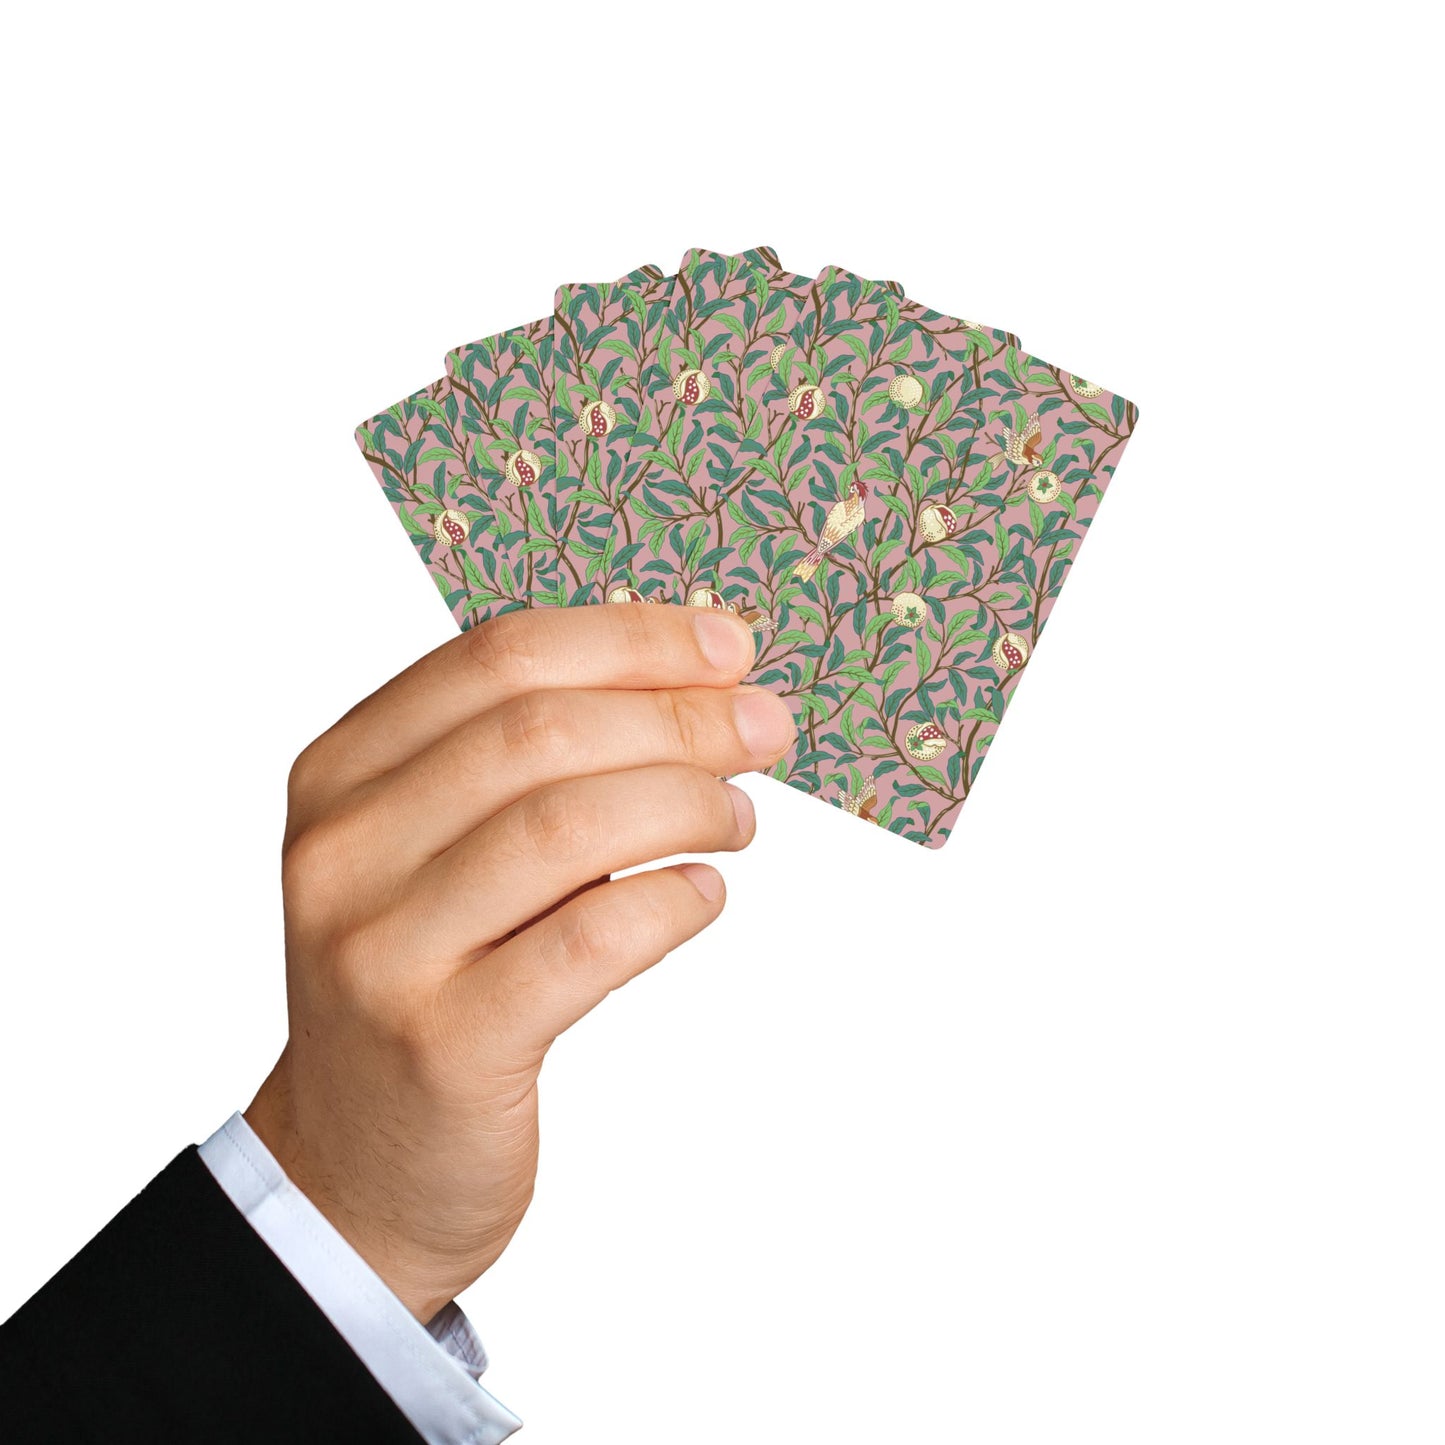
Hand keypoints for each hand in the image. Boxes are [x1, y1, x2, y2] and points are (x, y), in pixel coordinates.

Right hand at [244, 604, 794, 1321]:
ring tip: (738, 818)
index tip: (730, 647)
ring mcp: (383, 950)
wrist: (358, 1165)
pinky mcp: (444, 1043)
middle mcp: (343, 850)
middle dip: (679, 716)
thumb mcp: (438, 852)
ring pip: (566, 826)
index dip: (632, 639)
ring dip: (684, 803)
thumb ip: (529, 764)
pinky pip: (588, 941)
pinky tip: (701, 893)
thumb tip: (698, 684)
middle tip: (766, 729)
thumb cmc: (430, 981)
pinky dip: (668, 902)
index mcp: (341, 772)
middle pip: (539, 731)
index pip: (499, 657)